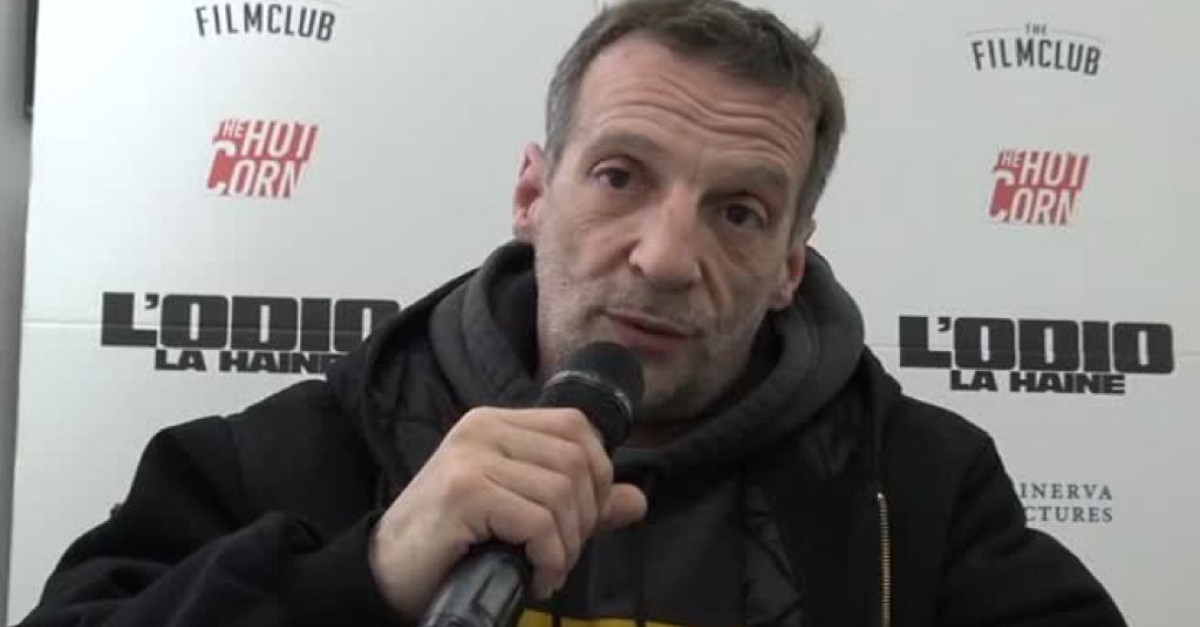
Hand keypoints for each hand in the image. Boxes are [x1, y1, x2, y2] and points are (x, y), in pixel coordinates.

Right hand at [367, 406, 647, 619]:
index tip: (584, 520)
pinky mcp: (464, 492)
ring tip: (547, 569)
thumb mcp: (519, 514)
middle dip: (586, 518)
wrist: (386, 574)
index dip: (599, 474)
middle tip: (562, 554)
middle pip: (576, 461)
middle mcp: (483, 429)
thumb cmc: (453, 543)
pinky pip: (538, 521)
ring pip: (562, 493)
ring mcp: (471, 457)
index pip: (576, 427)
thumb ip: (576, 503)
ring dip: (566, 546)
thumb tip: (637, 500)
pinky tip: (536, 578)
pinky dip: (550, 557)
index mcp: (496, 422)